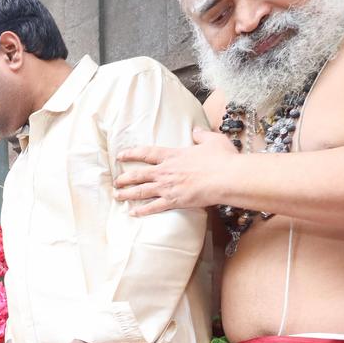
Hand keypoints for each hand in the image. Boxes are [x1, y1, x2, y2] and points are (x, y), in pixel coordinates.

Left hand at [114, 128, 238, 215]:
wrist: (227, 178)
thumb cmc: (223, 159)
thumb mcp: (213, 140)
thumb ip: (201, 135)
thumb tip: (196, 130)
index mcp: (173, 155)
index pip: (147, 152)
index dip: (132, 153)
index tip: (120, 155)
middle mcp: (166, 171)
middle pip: (138, 174)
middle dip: (124, 178)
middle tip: (116, 182)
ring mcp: (168, 187)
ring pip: (141, 191)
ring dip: (127, 194)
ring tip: (117, 196)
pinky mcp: (174, 201)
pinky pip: (153, 207)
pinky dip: (142, 210)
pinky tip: (132, 213)